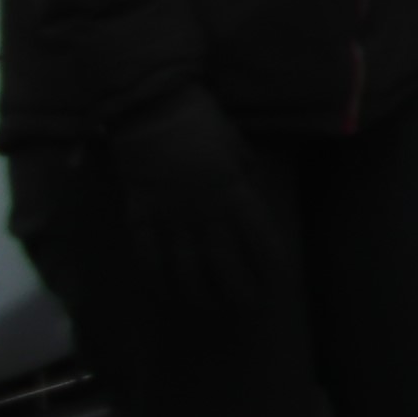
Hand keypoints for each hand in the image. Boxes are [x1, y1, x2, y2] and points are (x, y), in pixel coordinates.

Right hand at [101, 86, 283, 314]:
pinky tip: (162, 293)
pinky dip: (154, 277)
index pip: (259, 238)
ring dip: (197, 291)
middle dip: (237, 289)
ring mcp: (168, 214)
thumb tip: (253, 201)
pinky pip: (146, 253)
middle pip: (223, 261)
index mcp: (234, 191)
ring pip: (184, 265)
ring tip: (207, 310)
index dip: (269, 266)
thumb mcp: (238, 147)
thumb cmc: (201, 120)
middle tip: (246, 309)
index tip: (279, 286)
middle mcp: (203, 210)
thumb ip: (245, 178)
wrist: (149, 106)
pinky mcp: (138, 212)